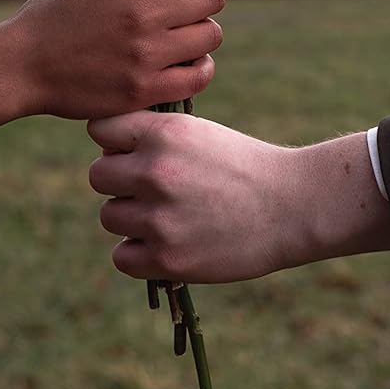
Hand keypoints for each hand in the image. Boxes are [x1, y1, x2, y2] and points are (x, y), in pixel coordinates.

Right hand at [5, 0, 224, 119]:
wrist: (21, 66)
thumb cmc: (49, 16)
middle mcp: (142, 13)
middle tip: (192, 8)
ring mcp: (145, 54)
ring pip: (211, 36)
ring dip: (203, 33)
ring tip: (187, 36)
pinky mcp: (143, 89)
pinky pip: (199, 76)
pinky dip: (201, 67)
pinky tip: (189, 62)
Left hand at [88, 114, 389, 282]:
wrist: (291, 206)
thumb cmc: (242, 165)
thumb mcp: (198, 131)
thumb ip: (151, 136)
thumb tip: (103, 147)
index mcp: (165, 133)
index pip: (100, 129)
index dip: (115, 141)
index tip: (134, 151)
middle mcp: (156, 171)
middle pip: (98, 175)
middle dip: (120, 181)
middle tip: (152, 188)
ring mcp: (160, 218)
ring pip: (110, 216)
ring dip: (131, 218)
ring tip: (167, 215)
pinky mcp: (167, 259)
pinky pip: (122, 256)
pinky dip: (139, 252)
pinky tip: (166, 242)